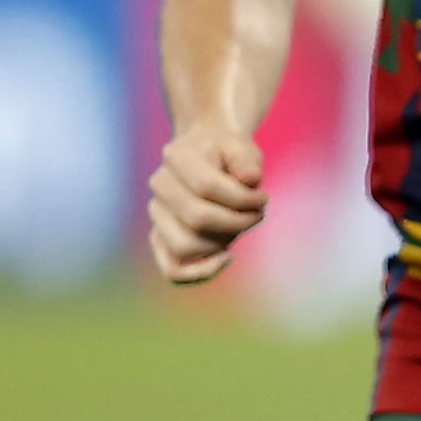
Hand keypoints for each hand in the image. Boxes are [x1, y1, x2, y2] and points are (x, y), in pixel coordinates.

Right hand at [146, 121, 267, 283]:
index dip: (242, 199)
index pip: (207, 187)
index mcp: (176, 156)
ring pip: (185, 246)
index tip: (263, 198)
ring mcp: (158, 213)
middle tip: (257, 214)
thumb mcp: (242, 147)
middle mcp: (160, 185)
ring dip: (222, 242)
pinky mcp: (161, 237)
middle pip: (197, 219)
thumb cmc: (230, 153)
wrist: (211, 152)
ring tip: (239, 227)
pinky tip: (226, 257)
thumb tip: (250, 180)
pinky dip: (199, 273)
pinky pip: (173, 270)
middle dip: (237, 222)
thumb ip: (246, 160)